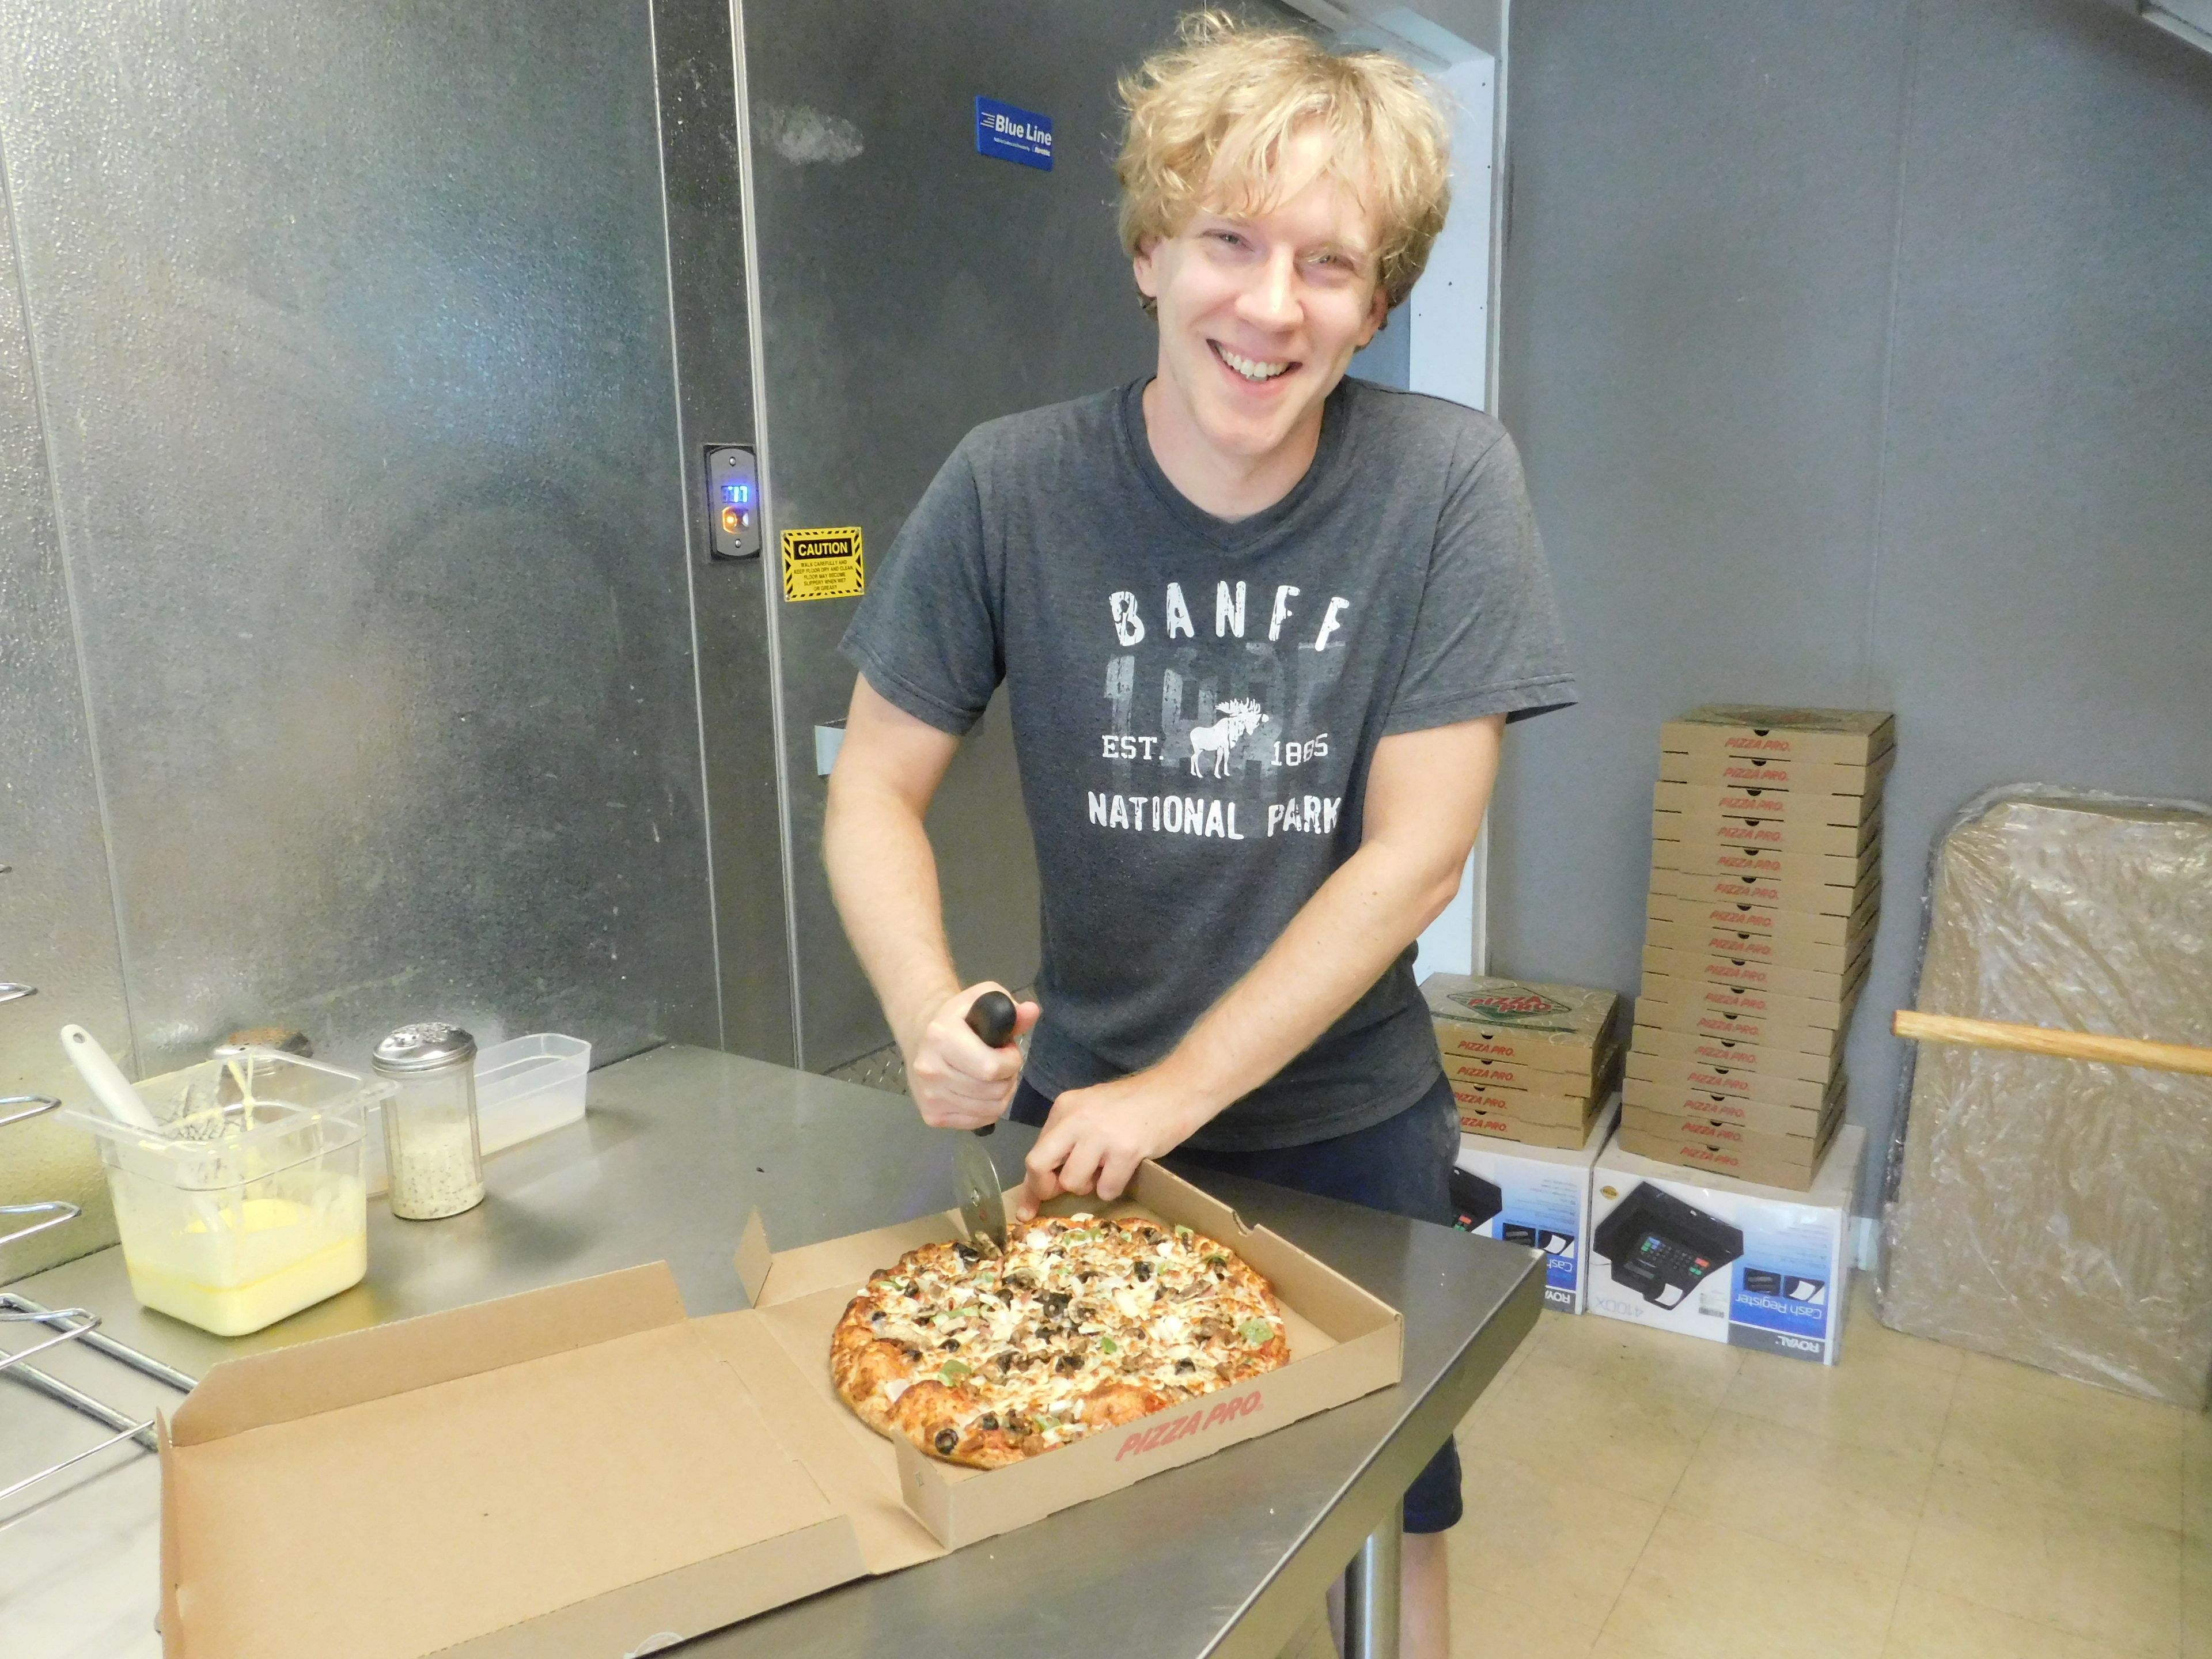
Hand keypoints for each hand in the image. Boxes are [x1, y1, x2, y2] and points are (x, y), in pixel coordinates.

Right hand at [902, 983, 1039, 1129]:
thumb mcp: (983, 1000)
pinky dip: (988, 1110)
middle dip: (1008, 1078)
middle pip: (993, 1092)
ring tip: (992, 1077)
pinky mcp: (932, 1116)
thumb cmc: (960, 1019)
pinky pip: (978, 1121)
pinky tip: (981, 1091)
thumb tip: (1032, 1011)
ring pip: (989, 1111)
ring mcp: (929, 1096)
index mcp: (941, 1037)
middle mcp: (930, 1069)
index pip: (991, 1068)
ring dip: (1000, 1095)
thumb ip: (1010, 1008)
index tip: (1007, 1049)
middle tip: (1000, 1064)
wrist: (922, 1037)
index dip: (1011, 1061)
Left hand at [1017, 1070, 1204, 1220]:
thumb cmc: (1137, 1104)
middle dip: (1046, 1189)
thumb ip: (1070, 1137)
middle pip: (1038, 1165)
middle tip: (1064, 1193)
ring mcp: (1100, 1134)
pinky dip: (1114, 1188)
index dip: (1032, 1184)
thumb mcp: (1093, 1111)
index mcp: (1065, 1107)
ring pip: (1073, 1182)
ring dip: (1089, 1187)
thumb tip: (1048, 1178)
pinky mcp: (1126, 1149)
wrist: (1178, 1089)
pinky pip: (1107, 1189)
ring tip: (1107, 1170)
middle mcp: (1076, 1118)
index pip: (1036, 1151)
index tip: (1029, 1208)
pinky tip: (1126, 1169)